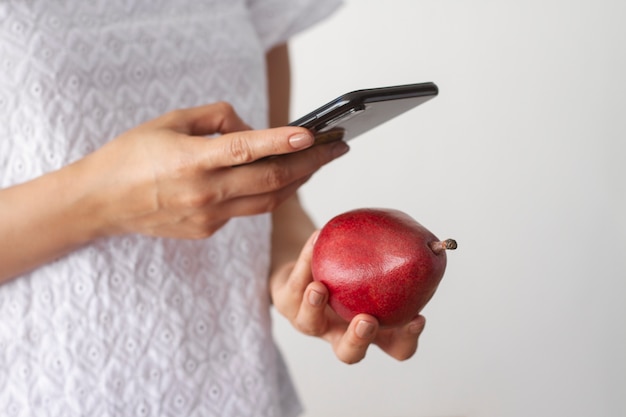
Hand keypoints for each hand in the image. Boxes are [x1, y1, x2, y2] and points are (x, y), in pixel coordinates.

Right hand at [77, 102, 348, 238]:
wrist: (101, 202)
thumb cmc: (132, 155)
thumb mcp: (170, 121)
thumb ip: (216, 119)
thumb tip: (252, 129)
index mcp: (192, 160)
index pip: (246, 150)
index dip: (281, 142)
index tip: (312, 134)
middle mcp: (205, 193)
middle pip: (271, 182)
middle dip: (310, 164)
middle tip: (337, 148)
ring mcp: (208, 217)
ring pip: (267, 202)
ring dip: (296, 182)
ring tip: (317, 163)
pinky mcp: (207, 231)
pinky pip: (245, 211)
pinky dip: (264, 193)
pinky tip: (274, 179)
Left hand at [270, 231, 425, 363]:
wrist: (305, 266)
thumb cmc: (352, 272)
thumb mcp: (377, 272)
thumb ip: (398, 263)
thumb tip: (436, 243)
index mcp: (370, 330)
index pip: (395, 348)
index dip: (406, 339)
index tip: (417, 318)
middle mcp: (338, 332)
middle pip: (349, 352)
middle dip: (358, 339)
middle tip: (366, 320)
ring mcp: (310, 322)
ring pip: (309, 324)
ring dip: (315, 307)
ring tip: (320, 288)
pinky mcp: (286, 302)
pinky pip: (294, 283)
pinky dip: (305, 261)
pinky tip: (317, 240)